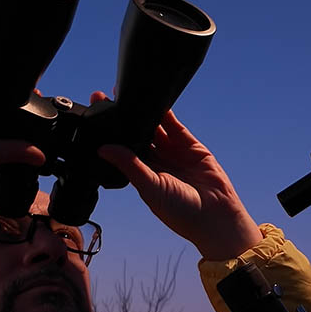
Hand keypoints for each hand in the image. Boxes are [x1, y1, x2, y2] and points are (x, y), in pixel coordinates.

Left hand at [94, 92, 261, 259]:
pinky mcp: (189, 145)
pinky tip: (153, 100)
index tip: (94, 118)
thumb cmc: (181, 212)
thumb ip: (129, 166)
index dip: (109, 135)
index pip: (121, 150)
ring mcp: (172, 152)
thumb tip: (103, 149)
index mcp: (141, 175)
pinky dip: (164, 112)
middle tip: (104, 99)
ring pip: (153, 127)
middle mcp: (155, 162)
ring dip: (142, 112)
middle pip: (134, 135)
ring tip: (127, 95)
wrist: (216, 216)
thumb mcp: (151, 188)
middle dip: (122, 119)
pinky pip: (174, 125)